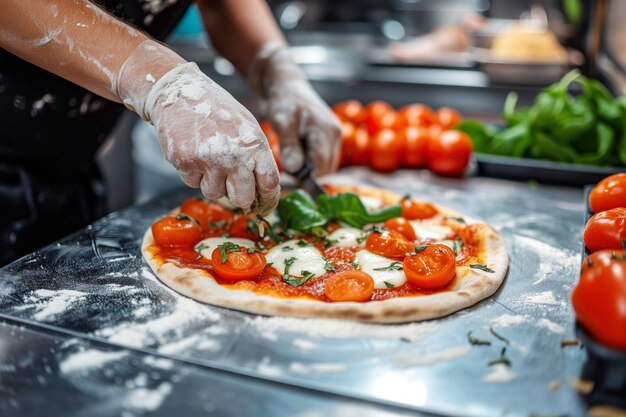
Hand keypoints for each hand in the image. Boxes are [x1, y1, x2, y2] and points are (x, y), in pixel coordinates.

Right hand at [118, 41, 279, 214]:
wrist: (180, 91)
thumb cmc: (218, 110)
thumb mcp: (248, 128)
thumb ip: (257, 157)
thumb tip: (263, 190)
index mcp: (255, 144)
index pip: (269, 184)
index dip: (267, 197)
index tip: (262, 202)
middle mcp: (234, 155)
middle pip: (243, 199)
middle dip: (239, 197)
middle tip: (233, 186)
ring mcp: (208, 160)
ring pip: (215, 194)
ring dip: (213, 182)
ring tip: (210, 158)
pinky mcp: (185, 163)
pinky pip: (193, 184)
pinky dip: (194, 174)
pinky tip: (194, 152)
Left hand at [249, 43, 340, 175]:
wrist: (289, 87)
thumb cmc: (284, 102)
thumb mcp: (281, 122)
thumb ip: (290, 146)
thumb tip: (295, 169)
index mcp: (326, 131)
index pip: (320, 167)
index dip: (304, 174)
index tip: (288, 169)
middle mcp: (337, 134)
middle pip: (326, 169)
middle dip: (307, 172)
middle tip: (289, 160)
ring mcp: (337, 136)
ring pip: (326, 166)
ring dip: (310, 166)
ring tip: (294, 151)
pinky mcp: (333, 138)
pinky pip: (325, 158)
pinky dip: (312, 160)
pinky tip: (300, 149)